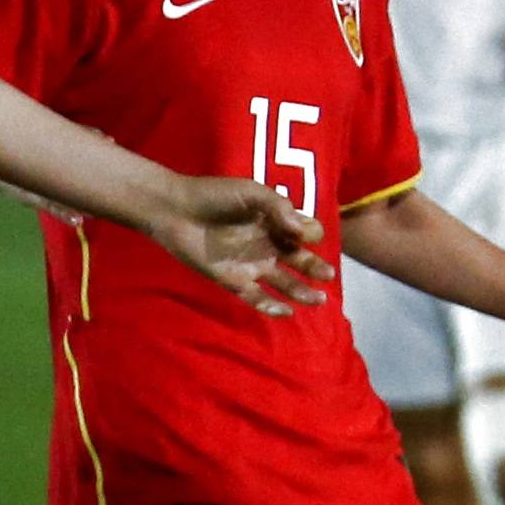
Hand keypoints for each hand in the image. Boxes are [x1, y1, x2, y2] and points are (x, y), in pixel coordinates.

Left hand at [148, 177, 334, 316]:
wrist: (176, 210)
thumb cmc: (215, 196)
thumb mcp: (252, 192)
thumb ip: (279, 207)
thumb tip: (302, 232)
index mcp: (276, 223)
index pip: (305, 232)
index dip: (310, 233)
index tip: (302, 232)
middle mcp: (268, 245)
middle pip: (301, 261)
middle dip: (316, 268)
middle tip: (328, 275)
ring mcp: (252, 265)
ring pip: (285, 284)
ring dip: (303, 293)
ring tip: (320, 300)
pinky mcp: (234, 281)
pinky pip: (257, 298)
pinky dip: (272, 307)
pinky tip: (287, 312)